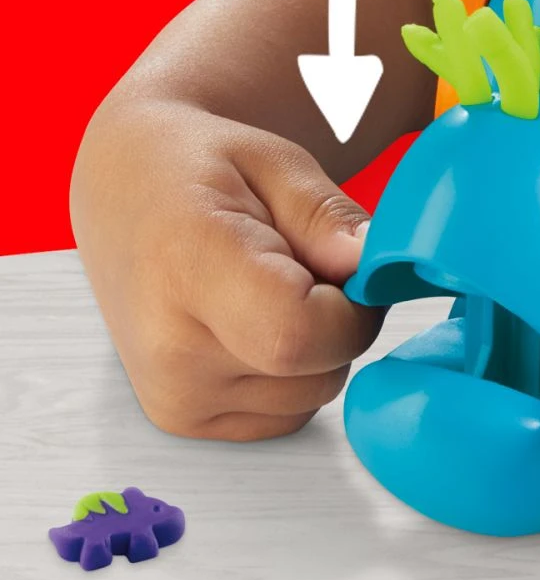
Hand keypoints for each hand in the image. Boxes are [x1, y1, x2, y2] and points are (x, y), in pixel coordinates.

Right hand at [71, 98, 383, 440]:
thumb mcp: (274, 160)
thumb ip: (327, 216)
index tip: (346, 264)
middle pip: (319, 369)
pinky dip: (293, 370)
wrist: (124, 191)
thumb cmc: (198, 169)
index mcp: (187, 268)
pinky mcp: (183, 418)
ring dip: (318, 345)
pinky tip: (254, 319)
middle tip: (304, 262)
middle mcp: (172, 350)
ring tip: (269, 286)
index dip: (351, 307)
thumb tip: (374, 266)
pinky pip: (288, 412)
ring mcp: (174, 395)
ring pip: (314, 394)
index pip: (300, 333)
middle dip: (342, 318)